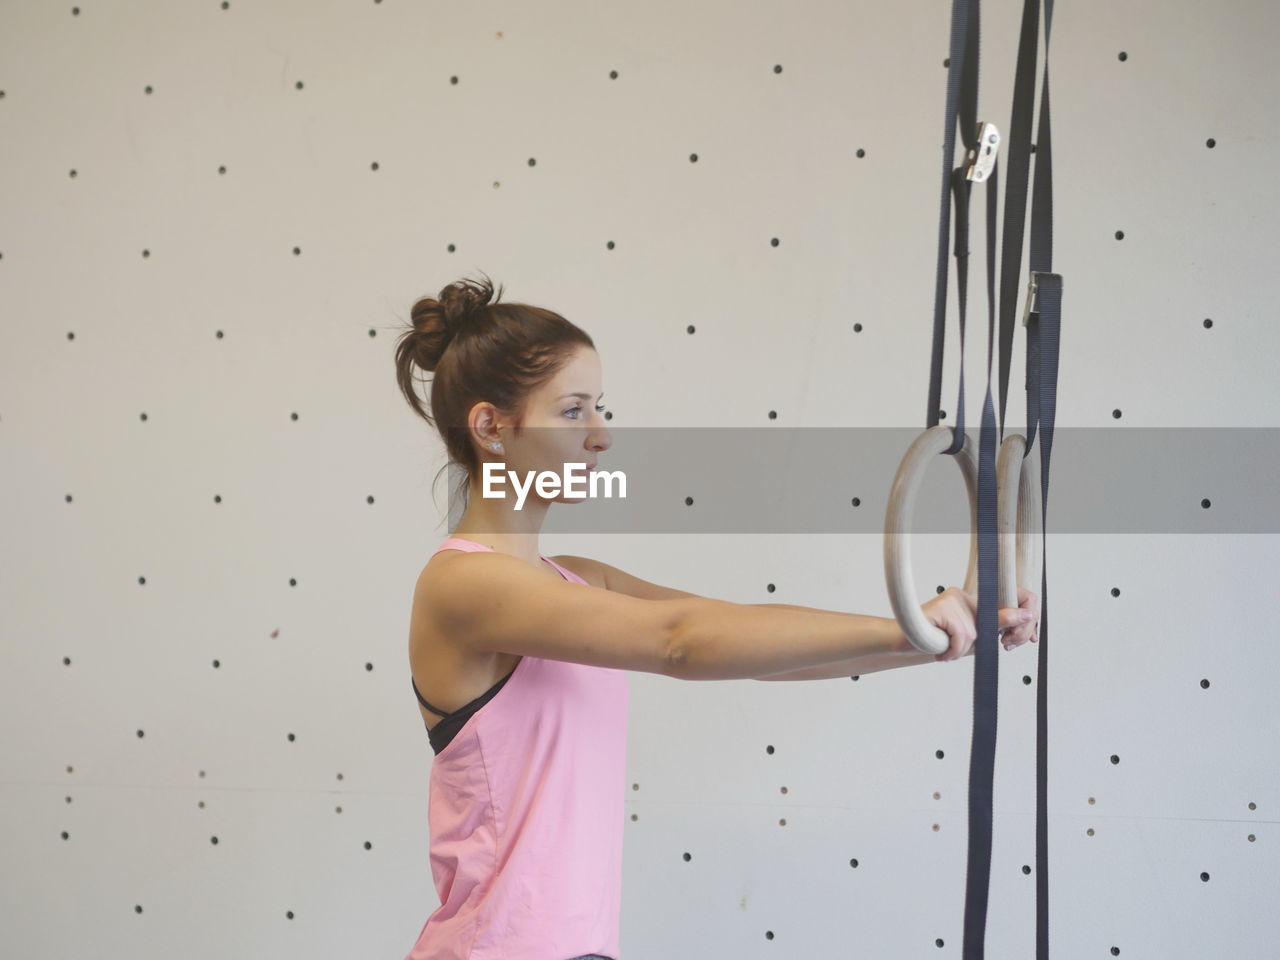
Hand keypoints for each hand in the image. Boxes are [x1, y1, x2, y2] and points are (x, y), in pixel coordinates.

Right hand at [920, 586, 1039, 661]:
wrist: (903, 641)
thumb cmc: (935, 641)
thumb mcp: (970, 639)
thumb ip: (995, 629)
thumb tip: (1027, 615)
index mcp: (970, 601)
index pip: (1004, 607)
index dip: (1019, 624)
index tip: (1016, 642)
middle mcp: (962, 596)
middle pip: (989, 627)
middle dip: (979, 645)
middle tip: (956, 651)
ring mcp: (952, 599)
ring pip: (974, 634)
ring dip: (960, 651)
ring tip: (945, 650)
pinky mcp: (943, 606)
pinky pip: (961, 635)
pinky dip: (953, 649)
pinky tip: (940, 649)